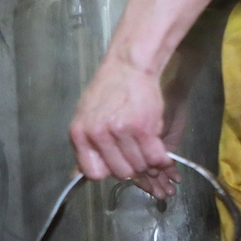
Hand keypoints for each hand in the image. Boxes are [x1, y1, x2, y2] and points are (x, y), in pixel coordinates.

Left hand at [69, 54, 177, 196]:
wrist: (129, 66)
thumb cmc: (108, 89)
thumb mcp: (85, 115)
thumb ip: (84, 145)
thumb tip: (78, 175)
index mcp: (80, 134)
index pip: (93, 172)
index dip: (108, 171)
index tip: (117, 164)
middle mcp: (98, 135)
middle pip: (120, 172)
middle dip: (132, 169)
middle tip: (138, 157)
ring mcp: (121, 132)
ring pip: (139, 165)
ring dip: (148, 164)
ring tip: (150, 152)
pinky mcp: (143, 128)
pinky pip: (155, 157)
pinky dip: (162, 161)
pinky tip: (163, 157)